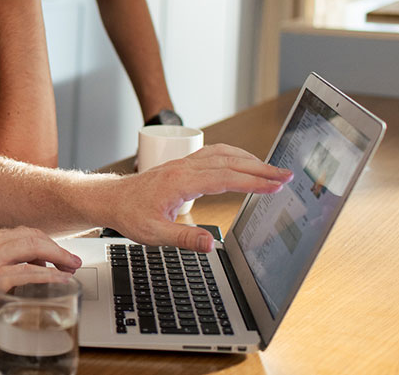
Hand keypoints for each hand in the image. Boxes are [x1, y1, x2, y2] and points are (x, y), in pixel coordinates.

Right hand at [0, 226, 80, 317]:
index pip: (19, 232)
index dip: (39, 240)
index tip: (50, 249)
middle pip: (33, 236)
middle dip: (55, 247)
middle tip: (70, 258)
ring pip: (35, 249)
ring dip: (58, 258)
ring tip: (70, 268)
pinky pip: (28, 274)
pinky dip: (49, 277)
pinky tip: (60, 281)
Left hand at [111, 144, 292, 252]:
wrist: (112, 199)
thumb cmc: (131, 215)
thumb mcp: (154, 234)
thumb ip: (184, 239)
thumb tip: (212, 244)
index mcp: (180, 182)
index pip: (225, 178)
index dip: (252, 182)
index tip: (275, 186)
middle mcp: (184, 168)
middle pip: (230, 163)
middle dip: (261, 169)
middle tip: (286, 176)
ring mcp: (184, 164)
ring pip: (223, 154)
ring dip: (250, 160)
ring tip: (273, 170)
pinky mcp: (183, 165)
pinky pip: (214, 154)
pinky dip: (235, 156)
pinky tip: (245, 163)